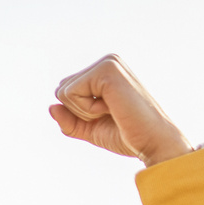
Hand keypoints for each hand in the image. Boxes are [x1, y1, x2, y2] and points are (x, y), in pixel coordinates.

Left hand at [49, 55, 194, 166]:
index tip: (107, 116)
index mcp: (105, 71)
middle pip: (61, 90)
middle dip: (78, 112)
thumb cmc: (127, 136)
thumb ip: (69, 120)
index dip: (78, 114)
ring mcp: (108, 62)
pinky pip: (71, 94)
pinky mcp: (107, 70)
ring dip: (83, 112)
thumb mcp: (90, 129)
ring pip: (63, 92)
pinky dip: (87, 110)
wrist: (153, 143)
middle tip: (110, 115)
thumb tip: (50, 107)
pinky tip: (112, 109)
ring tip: (112, 111)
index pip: (65, 92)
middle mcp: (107, 61)